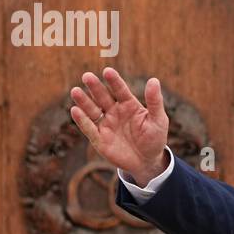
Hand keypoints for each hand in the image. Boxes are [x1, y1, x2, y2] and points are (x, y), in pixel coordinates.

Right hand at [70, 68, 170, 184]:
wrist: (147, 162)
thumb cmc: (154, 138)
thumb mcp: (158, 120)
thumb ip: (155, 101)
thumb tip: (154, 79)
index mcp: (129, 105)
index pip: (120, 90)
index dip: (114, 81)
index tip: (108, 71)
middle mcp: (114, 112)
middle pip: (103, 97)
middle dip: (95, 87)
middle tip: (87, 76)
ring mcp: (105, 124)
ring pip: (92, 110)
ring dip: (84, 101)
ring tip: (75, 91)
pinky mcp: (99, 138)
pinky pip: (89, 128)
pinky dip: (82, 120)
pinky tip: (75, 110)